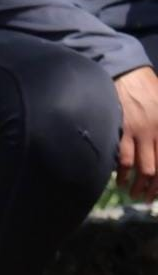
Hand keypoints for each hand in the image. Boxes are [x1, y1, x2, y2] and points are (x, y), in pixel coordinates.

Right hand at [117, 66, 157, 201]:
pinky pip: (125, 160)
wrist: (128, 76)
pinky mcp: (124, 132)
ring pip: (144, 168)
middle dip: (154, 189)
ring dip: (139, 186)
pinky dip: (123, 175)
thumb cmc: (151, 90)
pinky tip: (121, 182)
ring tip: (134, 194)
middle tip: (148, 198)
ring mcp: (141, 133)